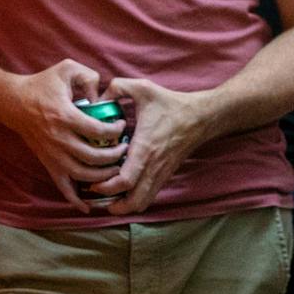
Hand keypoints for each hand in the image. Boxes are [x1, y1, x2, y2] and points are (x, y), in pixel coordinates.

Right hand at [9, 59, 127, 211]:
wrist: (14, 103)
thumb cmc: (42, 84)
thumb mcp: (66, 68)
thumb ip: (88, 76)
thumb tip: (104, 94)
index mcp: (66, 116)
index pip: (98, 131)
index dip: (116, 131)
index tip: (122, 125)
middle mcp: (60, 139)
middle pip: (94, 157)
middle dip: (115, 157)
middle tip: (125, 149)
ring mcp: (53, 155)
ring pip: (83, 175)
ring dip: (103, 176)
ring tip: (116, 168)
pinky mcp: (48, 164)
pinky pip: (62, 187)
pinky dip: (76, 200)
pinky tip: (89, 206)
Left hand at [81, 78, 210, 215]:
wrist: (200, 116)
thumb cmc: (171, 104)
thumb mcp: (143, 88)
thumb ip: (117, 87)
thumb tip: (97, 97)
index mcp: (145, 148)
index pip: (125, 181)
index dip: (106, 187)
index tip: (92, 183)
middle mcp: (153, 166)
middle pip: (134, 201)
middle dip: (114, 205)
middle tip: (96, 196)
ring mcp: (161, 173)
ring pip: (143, 203)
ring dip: (124, 206)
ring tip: (108, 198)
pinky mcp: (165, 175)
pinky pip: (149, 196)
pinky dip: (135, 200)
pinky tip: (124, 191)